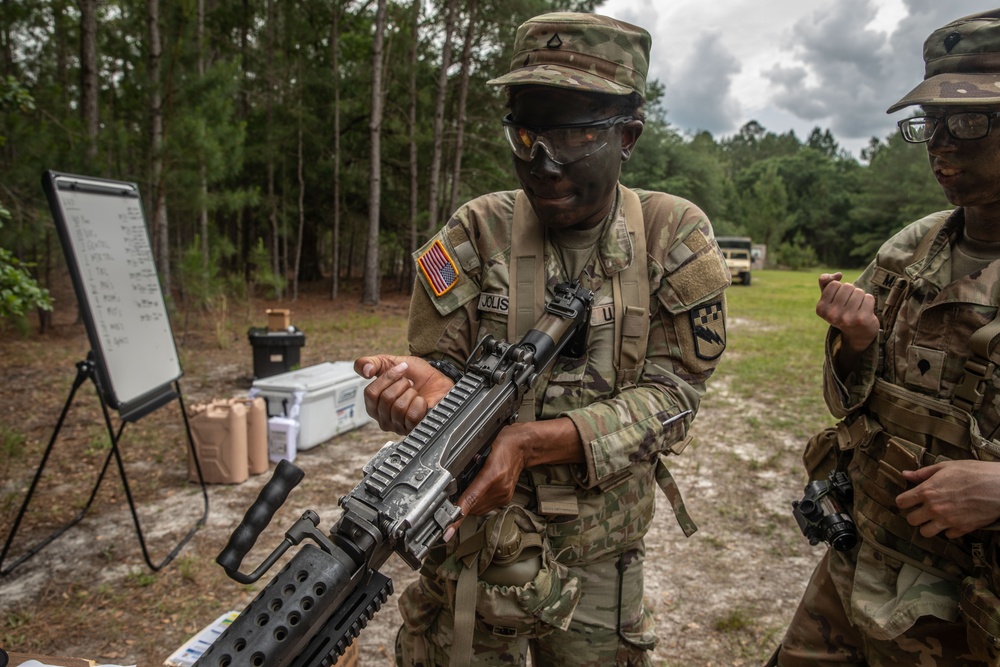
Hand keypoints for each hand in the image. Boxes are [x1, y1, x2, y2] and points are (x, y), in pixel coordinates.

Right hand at [354, 355, 453, 434]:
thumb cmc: (415, 375)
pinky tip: (422, 401)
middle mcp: (383, 418)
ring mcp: (398, 426)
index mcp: (374, 405)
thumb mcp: (390, 362)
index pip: (370, 393)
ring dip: (411, 393)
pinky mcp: (413, 429)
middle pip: (385, 399)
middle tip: (410, 383)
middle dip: (401, 384)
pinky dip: (419, 403)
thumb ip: (371, 363)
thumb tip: (364, 371)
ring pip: (398, 408)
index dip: (387, 378)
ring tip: (415, 392)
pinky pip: (411, 416)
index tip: (402, 368)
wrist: (438, 380)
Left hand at [442, 423, 530, 540]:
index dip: (458, 513)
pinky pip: (486, 508)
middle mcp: (500, 488)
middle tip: (452, 496)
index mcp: (492, 474)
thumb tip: (451, 481)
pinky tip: (477, 492)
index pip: (471, 498)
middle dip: (460, 504)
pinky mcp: (506, 499)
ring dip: (469, 505)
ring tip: (467, 490)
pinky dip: (478, 503)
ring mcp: (504, 495)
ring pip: (478, 510)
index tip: (449, 528)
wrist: (523, 448)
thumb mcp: (480, 450)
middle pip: (472, 507)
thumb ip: (467, 465)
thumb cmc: (503, 445)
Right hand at [815, 272, 878, 353]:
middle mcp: (832, 315)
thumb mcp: (830, 298)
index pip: (834, 284)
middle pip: (847, 286)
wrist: (857, 333)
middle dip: (851, 292)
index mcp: (821, 309)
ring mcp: (847, 318)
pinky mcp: (862, 319)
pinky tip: (865, 311)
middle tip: (850, 305)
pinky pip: (869, 298)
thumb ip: (826, 282)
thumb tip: (838, 274)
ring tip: (858, 308)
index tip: (840, 302)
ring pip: (859, 291)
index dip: (839, 289)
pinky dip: (869, 302)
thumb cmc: (842, 311)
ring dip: (860, 297)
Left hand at [896, 461, 999, 537]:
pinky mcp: (962, 529)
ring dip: (928, 526)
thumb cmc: (973, 472)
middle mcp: (934, 509)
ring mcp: (947, 521)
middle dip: (915, 515)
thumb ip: (923, 473)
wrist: (999, 486)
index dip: (904, 501)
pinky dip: (949, 529)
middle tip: (923, 510)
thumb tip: (906, 474)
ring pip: (925, 532)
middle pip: (911, 520)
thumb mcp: (946, 467)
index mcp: (927, 491)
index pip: (901, 502)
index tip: (909, 500)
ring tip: (935, 518)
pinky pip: (948, 535)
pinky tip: (954, 520)